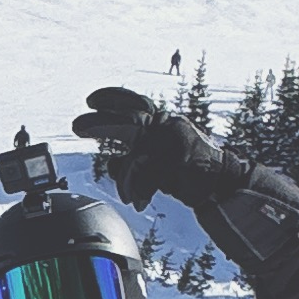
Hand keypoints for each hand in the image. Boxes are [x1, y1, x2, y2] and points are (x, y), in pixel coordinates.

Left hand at [71, 87, 244, 211]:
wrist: (222, 184)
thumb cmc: (188, 172)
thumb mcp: (157, 158)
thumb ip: (136, 154)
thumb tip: (113, 161)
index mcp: (162, 121)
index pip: (134, 101)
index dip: (112, 97)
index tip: (90, 100)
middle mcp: (166, 125)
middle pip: (129, 119)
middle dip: (100, 123)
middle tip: (76, 126)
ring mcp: (173, 140)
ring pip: (138, 151)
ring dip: (126, 175)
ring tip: (128, 193)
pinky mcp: (179, 158)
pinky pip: (149, 174)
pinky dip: (141, 189)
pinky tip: (139, 201)